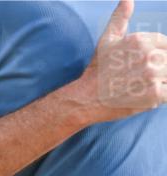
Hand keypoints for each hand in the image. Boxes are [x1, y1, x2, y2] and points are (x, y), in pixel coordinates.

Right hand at [74, 0, 166, 122]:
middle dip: (159, 68)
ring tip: (142, 86)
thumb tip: (127, 0)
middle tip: (139, 78)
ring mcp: (152, 76)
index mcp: (141, 41)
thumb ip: (120, 18)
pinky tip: (146, 96)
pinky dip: (161, 95)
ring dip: (160, 81)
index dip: (158, 55)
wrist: (85, 99)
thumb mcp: (107, 40)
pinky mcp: (154, 95)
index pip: (166, 44)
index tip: (143, 65)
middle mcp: (148, 56)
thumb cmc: (98, 70)